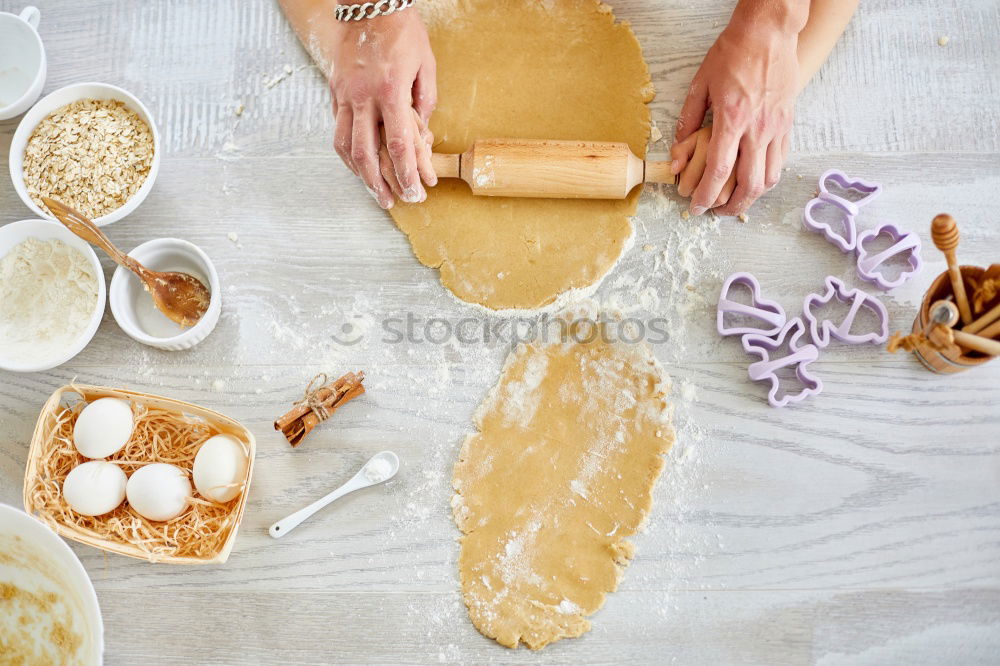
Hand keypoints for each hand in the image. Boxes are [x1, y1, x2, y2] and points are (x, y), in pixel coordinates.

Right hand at [330, 9, 436, 208]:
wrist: (369, 2)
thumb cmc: (402, 31)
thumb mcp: (425, 65)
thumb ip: (424, 103)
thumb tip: (421, 135)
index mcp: (390, 92)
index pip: (398, 146)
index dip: (408, 174)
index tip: (416, 192)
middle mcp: (363, 97)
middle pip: (366, 154)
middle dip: (380, 184)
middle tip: (393, 202)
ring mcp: (344, 95)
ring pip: (344, 146)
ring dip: (358, 174)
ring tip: (373, 191)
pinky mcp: (334, 91)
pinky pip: (337, 129)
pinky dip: (347, 152)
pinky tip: (358, 164)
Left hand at [672, 1, 806, 215]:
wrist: (769, 31)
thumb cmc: (733, 53)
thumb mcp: (701, 83)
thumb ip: (688, 121)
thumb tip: (677, 153)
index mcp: (733, 118)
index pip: (720, 170)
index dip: (706, 195)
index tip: (696, 207)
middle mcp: (758, 127)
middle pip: (749, 183)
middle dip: (730, 206)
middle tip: (715, 212)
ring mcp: (777, 127)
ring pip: (770, 177)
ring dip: (751, 197)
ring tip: (735, 203)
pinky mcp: (788, 123)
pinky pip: (781, 161)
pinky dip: (767, 178)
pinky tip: (754, 181)